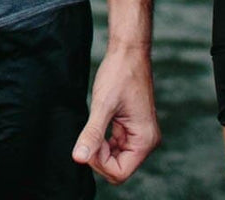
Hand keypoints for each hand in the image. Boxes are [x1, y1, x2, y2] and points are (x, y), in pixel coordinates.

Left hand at [72, 44, 159, 183]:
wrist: (128, 52)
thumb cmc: (119, 74)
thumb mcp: (103, 105)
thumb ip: (92, 134)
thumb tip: (78, 159)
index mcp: (144, 140)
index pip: (119, 172)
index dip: (99, 162)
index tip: (88, 139)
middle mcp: (145, 141)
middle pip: (118, 168)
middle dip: (99, 155)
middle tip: (89, 130)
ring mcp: (139, 134)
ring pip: (116, 157)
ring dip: (100, 147)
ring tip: (94, 122)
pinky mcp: (132, 127)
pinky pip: (116, 145)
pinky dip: (104, 139)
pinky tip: (98, 121)